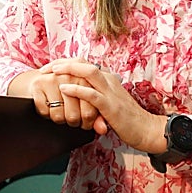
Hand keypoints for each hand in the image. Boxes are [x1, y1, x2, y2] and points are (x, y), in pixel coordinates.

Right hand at [24, 62, 102, 130]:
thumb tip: (103, 130)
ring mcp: (52, 79)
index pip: (89, 112)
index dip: (87, 123)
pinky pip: (44, 111)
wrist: (45, 77)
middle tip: (71, 117)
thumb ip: (97, 115)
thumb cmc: (70, 92)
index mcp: (85, 79)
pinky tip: (49, 106)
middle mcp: (69, 77)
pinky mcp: (38, 84)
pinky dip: (46, 114)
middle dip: (72, 122)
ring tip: (61, 111)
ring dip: (59, 119)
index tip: (84, 122)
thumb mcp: (87, 101)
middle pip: (73, 116)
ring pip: (58, 116)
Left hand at [48, 60, 164, 148]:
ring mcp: (110, 92)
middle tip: (44, 68)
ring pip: (87, 72)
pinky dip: (76, 89)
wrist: (147, 129)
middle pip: (82, 62)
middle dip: (61, 63)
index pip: (83, 63)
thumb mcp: (108, 103)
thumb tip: (77, 95)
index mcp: (107, 79)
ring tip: (52, 72)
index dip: (65, 62)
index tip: (49, 68)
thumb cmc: (127, 119)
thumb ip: (95, 97)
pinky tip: (63, 89)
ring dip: (67, 70)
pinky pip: (91, 94)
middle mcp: (108, 80)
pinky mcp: (110, 106)